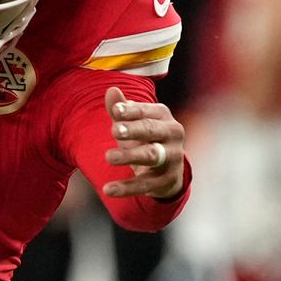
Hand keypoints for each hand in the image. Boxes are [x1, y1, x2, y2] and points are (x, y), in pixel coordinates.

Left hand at [102, 84, 186, 202]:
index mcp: (163, 116)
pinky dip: (126, 187)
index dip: (131, 111)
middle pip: (151, 130)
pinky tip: (108, 189)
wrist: (168, 170)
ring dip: (130, 156)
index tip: (115, 111)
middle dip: (133, 130)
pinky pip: (145, 184)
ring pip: (151, 156)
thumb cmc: (145, 139)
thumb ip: (121, 109)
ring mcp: (172, 157)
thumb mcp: (133, 123)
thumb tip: (111, 91)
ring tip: (109, 157)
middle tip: (114, 131)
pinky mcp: (167, 180)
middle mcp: (172, 133)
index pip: (146, 110)